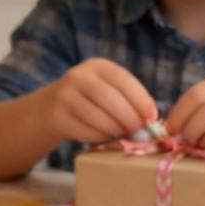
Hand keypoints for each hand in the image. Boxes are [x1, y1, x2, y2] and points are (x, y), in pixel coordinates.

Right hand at [42, 59, 157, 144]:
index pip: (123, 80)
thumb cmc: (91, 100)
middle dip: (129, 118)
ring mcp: (66, 96)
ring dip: (116, 131)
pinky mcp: (58, 117)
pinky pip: (85, 131)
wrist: (52, 108)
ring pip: (98, 117)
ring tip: (123, 136)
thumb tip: (152, 119)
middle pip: (110, 99)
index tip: (152, 118)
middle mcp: (79, 77)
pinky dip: (100, 138)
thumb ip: (129, 98)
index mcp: (98, 66)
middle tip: (139, 132)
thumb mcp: (108, 89)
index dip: (140, 100)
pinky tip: (106, 138)